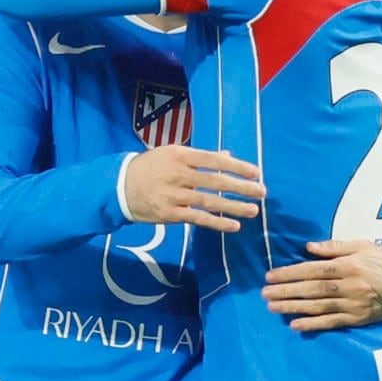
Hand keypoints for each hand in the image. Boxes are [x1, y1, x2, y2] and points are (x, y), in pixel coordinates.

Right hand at [122, 145, 264, 231]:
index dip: (237, 166)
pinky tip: (234, 226)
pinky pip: (198, 219)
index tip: (256, 172)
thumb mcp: (171, 154)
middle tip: (262, 192)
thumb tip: (227, 155)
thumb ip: (200, 157)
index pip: (214, 160)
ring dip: (234, 206)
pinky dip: (217, 223)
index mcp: (179, 155)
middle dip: (241, 187)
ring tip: (253, 210)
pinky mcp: (170, 213)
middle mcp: (178, 174)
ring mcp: (174, 195)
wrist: (119, 186)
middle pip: (216, 181)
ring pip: (210, 202)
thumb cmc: (149, 167)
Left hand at [264, 240, 381, 331]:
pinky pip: (332, 322)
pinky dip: (313, 325)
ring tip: (272, 307)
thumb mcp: (363, 246)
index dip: (290, 273)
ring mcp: (354, 304)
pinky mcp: (358, 318)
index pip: (313, 269)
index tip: (270, 276)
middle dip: (286, 291)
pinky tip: (296, 325)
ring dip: (293, 307)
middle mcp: (350, 285)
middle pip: (313, 289)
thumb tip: (308, 247)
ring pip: (319, 306)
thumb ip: (335, 246)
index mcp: (349, 265)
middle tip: (264, 293)